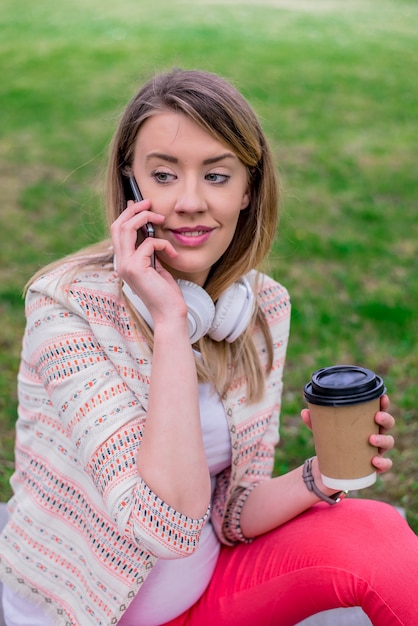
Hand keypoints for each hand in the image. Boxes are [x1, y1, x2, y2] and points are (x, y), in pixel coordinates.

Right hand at [111, 199, 186, 326]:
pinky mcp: (135, 268)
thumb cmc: (166, 292)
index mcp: (124, 262)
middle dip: (133, 210)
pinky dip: (164, 244)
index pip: (117, 231)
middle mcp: (121, 263)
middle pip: (117, 225)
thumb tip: (149, 232)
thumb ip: (148, 252)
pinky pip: (149, 243)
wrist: (169, 313)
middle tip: (149, 202)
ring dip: (144, 218)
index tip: (141, 205)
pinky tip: (173, 254)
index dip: (127, 214)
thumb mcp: (155, 267)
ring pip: (126, 229)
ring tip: (160, 217)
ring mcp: (126, 266)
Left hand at [301, 394, 394, 475]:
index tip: (382, 397)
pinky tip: (375, 461)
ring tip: (371, 439)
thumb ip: (315, 421)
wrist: (330, 469)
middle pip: (388, 424)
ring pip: (389, 442)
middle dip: (385, 419)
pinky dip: (383, 463)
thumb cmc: (332, 443)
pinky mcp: (375, 466)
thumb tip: (305, 412)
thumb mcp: (323, 431)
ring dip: (383, 439)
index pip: (379, 409)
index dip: (384, 403)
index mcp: (365, 422)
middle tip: (376, 417)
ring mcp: (377, 450)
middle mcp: (375, 433)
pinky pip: (385, 464)